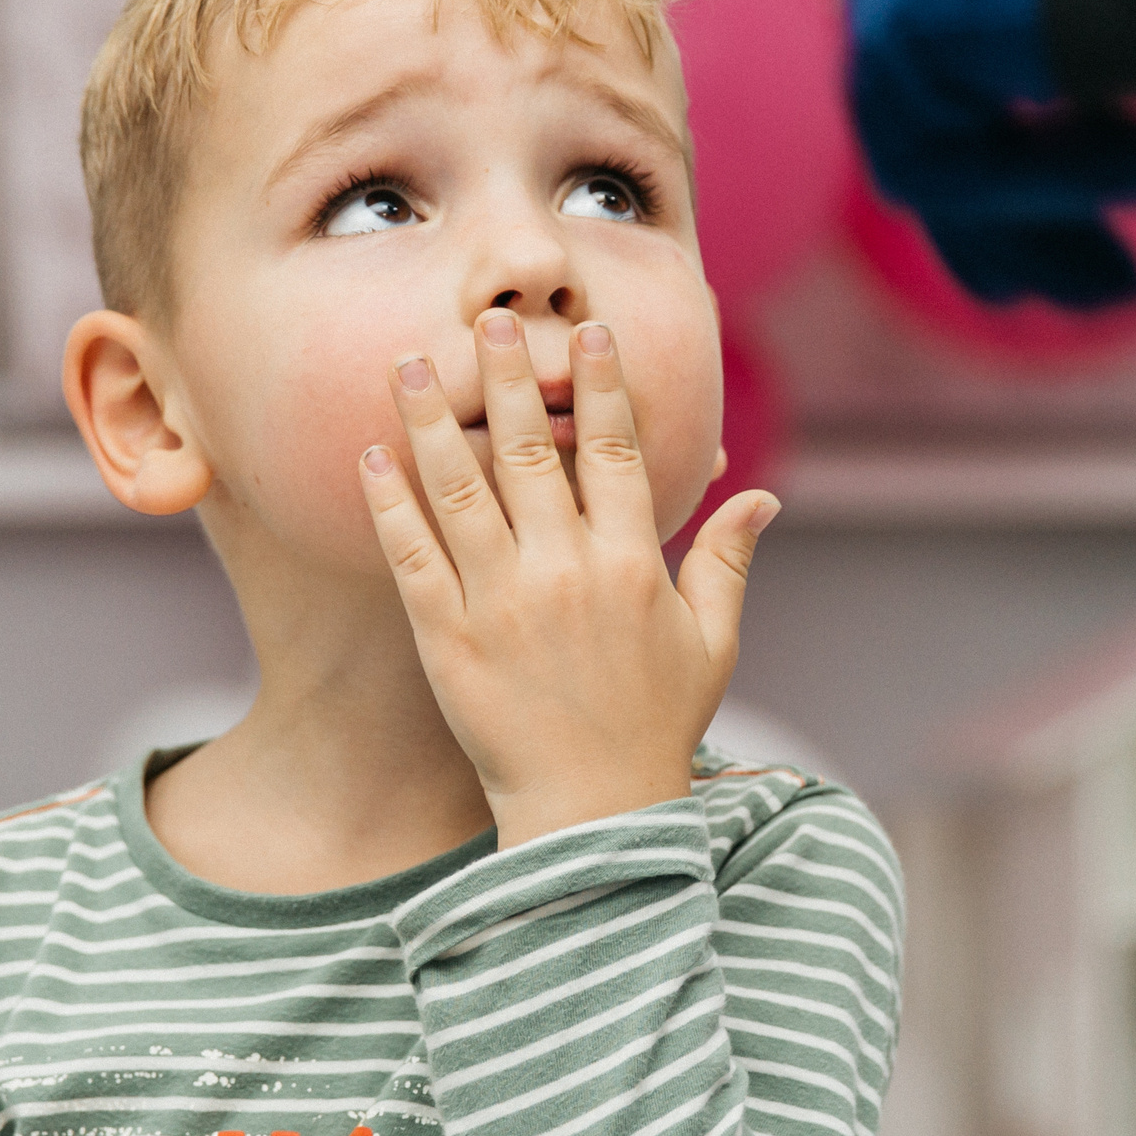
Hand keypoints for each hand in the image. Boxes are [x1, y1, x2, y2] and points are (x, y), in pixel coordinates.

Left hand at [360, 312, 775, 848]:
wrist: (592, 815)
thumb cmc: (654, 729)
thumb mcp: (711, 644)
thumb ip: (729, 562)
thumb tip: (764, 496)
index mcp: (634, 565)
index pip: (618, 453)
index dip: (604, 388)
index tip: (589, 334)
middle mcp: (566, 572)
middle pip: (533, 452)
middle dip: (510, 379)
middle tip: (489, 320)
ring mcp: (501, 603)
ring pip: (462, 491)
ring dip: (432, 422)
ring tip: (407, 366)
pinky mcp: (447, 638)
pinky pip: (411, 557)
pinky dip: (390, 505)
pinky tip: (371, 458)